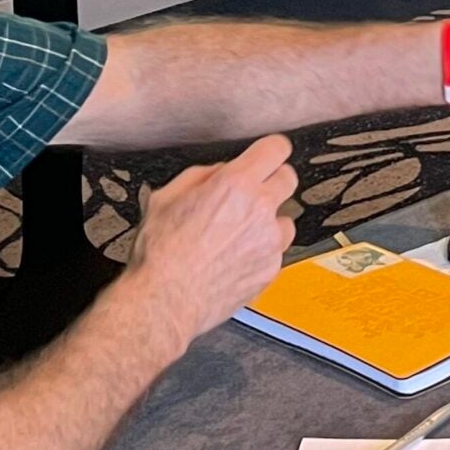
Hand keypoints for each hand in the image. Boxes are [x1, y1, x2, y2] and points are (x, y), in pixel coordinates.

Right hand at [116, 134, 296, 352]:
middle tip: (251, 194)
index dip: (270, 151)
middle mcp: (259, 209)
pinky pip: (276, 251)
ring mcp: (269, 241)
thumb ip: (202, 175)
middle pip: (289, 178)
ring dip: (269, 222)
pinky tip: (236, 260)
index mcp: (235, 184)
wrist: (164, 301)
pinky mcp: (271, 269)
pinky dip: (261, 252)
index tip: (265, 157)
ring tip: (240, 235)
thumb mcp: (167, 197)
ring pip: (286, 219)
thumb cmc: (160, 253)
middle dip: (272, 181)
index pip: (276, 148)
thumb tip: (221, 172)